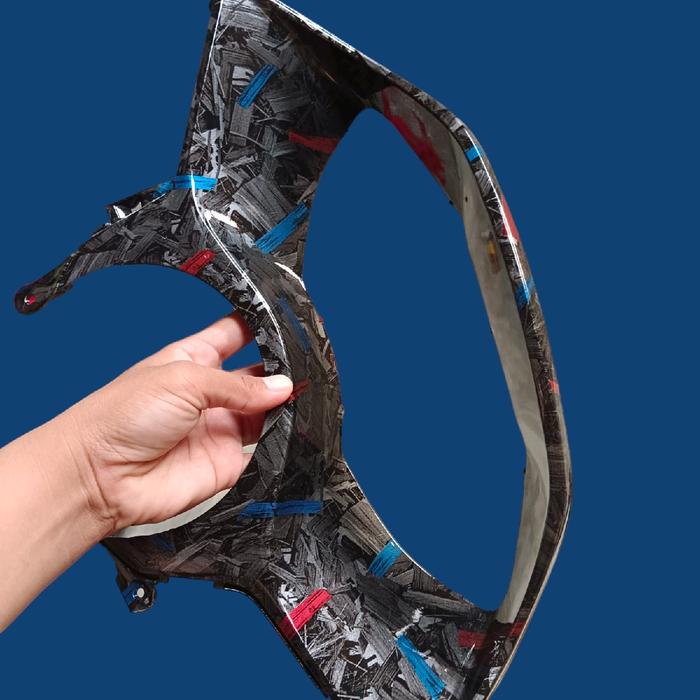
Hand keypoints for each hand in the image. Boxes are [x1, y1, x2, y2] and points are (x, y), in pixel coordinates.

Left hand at [58, 312, 291, 533]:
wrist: (99, 477)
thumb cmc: (121, 418)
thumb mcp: (183, 380)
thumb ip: (236, 385)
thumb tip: (281, 387)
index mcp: (193, 360)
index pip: (235, 335)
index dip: (261, 327)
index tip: (291, 322)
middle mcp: (209, 393)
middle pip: (257, 375)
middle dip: (282, 370)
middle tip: (309, 365)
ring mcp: (219, 428)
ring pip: (266, 412)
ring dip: (285, 406)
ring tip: (307, 395)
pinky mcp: (226, 462)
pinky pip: (263, 451)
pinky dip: (281, 443)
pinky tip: (293, 430)